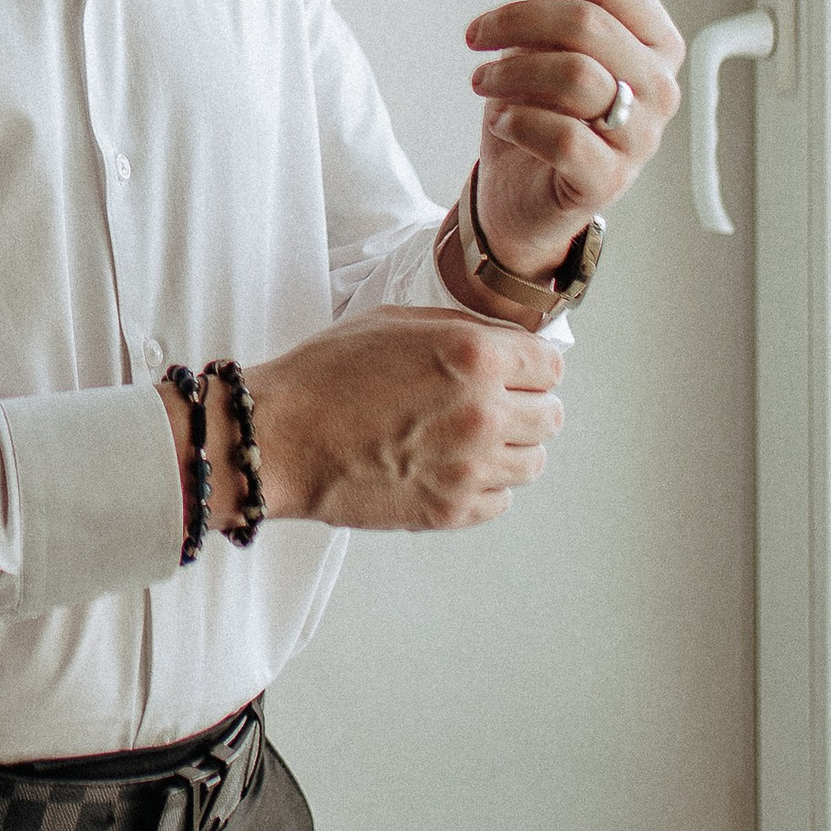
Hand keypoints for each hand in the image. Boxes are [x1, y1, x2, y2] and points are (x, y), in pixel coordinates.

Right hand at [161, 308, 562, 534]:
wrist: (278, 437)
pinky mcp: (452, 510)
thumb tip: (509, 342)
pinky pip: (502, 500)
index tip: (515, 371)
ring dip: (508, 448)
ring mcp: (471, 467)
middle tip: (490, 404)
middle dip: (525, 406)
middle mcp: (483, 412)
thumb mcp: (395, 321)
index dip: (530, 365)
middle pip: (551, 416)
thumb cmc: (325, 374)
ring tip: (465, 439)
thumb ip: (463, 328)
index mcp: (473, 356)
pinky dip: (484, 485)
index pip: (551, 365)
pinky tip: (447, 466)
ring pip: (533, 462)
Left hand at [465, 0, 680, 279]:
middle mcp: (660, 87)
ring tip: (480, 79)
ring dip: (509, 70)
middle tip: (474, 34)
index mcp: (657, 42)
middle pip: (588, 22)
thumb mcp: (550, 40)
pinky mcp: (609, 180)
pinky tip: (500, 119)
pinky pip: (562, 137)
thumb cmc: (542, 105)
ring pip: (574, 75)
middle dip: (516, 19)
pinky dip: (518, 120)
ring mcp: (641, 137)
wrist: (522, 190)